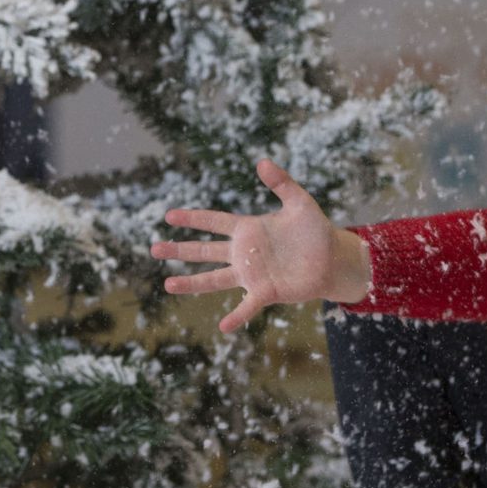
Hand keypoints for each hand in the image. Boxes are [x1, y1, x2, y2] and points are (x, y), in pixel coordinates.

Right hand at [152, 156, 372, 333]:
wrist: (333, 258)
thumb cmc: (316, 229)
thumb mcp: (299, 202)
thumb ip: (281, 183)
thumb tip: (261, 162)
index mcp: (248, 229)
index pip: (213, 222)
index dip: (192, 219)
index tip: (168, 216)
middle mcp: (243, 253)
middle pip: (204, 251)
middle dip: (179, 250)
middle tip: (153, 249)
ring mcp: (252, 274)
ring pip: (215, 279)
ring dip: (192, 284)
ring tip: (167, 285)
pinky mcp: (266, 291)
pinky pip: (247, 306)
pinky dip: (236, 316)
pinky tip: (223, 326)